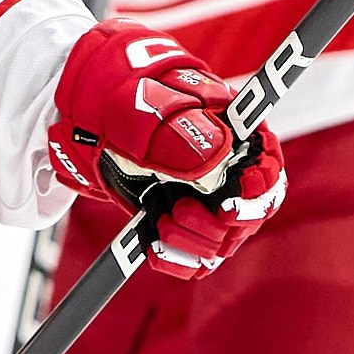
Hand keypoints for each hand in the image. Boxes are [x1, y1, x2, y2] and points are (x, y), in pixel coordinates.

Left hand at [48, 18, 286, 279]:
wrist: (85, 111)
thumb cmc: (123, 92)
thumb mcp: (144, 102)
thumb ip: (179, 126)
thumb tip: (218, 152)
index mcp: (234, 133)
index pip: (268, 168)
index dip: (260, 190)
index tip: (230, 202)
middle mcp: (227, 170)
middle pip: (250, 215)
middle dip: (220, 225)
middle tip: (179, 212)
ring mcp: (203, 198)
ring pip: (222, 242)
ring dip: (195, 244)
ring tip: (161, 226)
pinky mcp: (178, 221)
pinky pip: (193, 258)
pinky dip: (176, 260)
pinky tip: (154, 249)